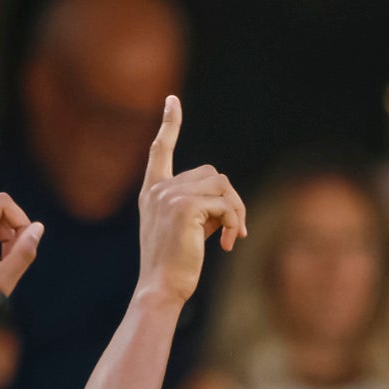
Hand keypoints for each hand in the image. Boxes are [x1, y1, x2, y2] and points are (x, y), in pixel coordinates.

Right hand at [132, 98, 246, 306]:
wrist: (162, 288)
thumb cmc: (176, 265)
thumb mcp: (186, 229)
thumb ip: (200, 207)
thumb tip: (229, 202)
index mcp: (153, 192)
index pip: (160, 150)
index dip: (169, 124)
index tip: (172, 100)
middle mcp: (158, 189)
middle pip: (211, 173)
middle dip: (230, 200)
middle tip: (235, 229)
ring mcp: (170, 195)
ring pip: (222, 186)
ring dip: (236, 211)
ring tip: (233, 237)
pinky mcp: (185, 206)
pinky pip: (225, 204)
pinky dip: (234, 223)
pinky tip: (228, 244)